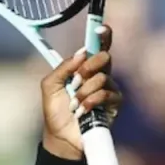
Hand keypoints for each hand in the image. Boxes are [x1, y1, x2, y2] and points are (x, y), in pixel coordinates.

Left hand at [40, 25, 121, 160]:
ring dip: (84, 91)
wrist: (61, 137)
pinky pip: (107, 94)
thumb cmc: (55, 112)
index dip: (102, 36)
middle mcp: (99, 76)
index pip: (97, 48)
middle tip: (76, 80)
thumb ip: (63, 67)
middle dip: (88, 66)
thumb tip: (82, 52)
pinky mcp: (114, 104)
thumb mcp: (49, 86)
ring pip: (103, 77)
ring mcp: (108, 89)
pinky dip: (92, 101)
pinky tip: (83, 110)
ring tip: (75, 104)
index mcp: (83, 69)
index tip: (101, 27)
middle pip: (104, 57)